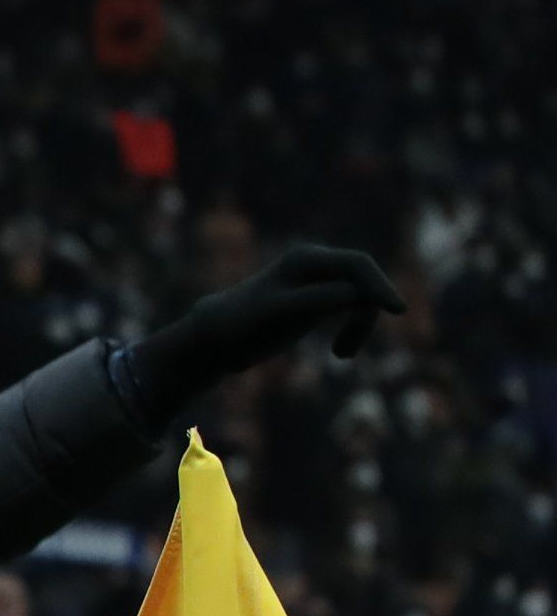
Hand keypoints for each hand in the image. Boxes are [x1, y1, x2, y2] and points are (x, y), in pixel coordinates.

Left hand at [132, 246, 400, 402]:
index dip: (379, 285)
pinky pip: (355, 308)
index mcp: (305, 260)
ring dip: (361, 325)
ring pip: (363, 297)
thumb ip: (317, 299)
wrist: (217, 337)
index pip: (356, 266)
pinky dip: (355, 328)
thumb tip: (356, 294)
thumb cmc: (244, 324)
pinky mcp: (320, 299)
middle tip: (348, 351)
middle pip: (364, 280)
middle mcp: (315, 263)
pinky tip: (340, 353)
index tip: (398, 310)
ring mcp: (319, 280)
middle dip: (368, 312)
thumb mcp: (281, 313)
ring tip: (342, 355)